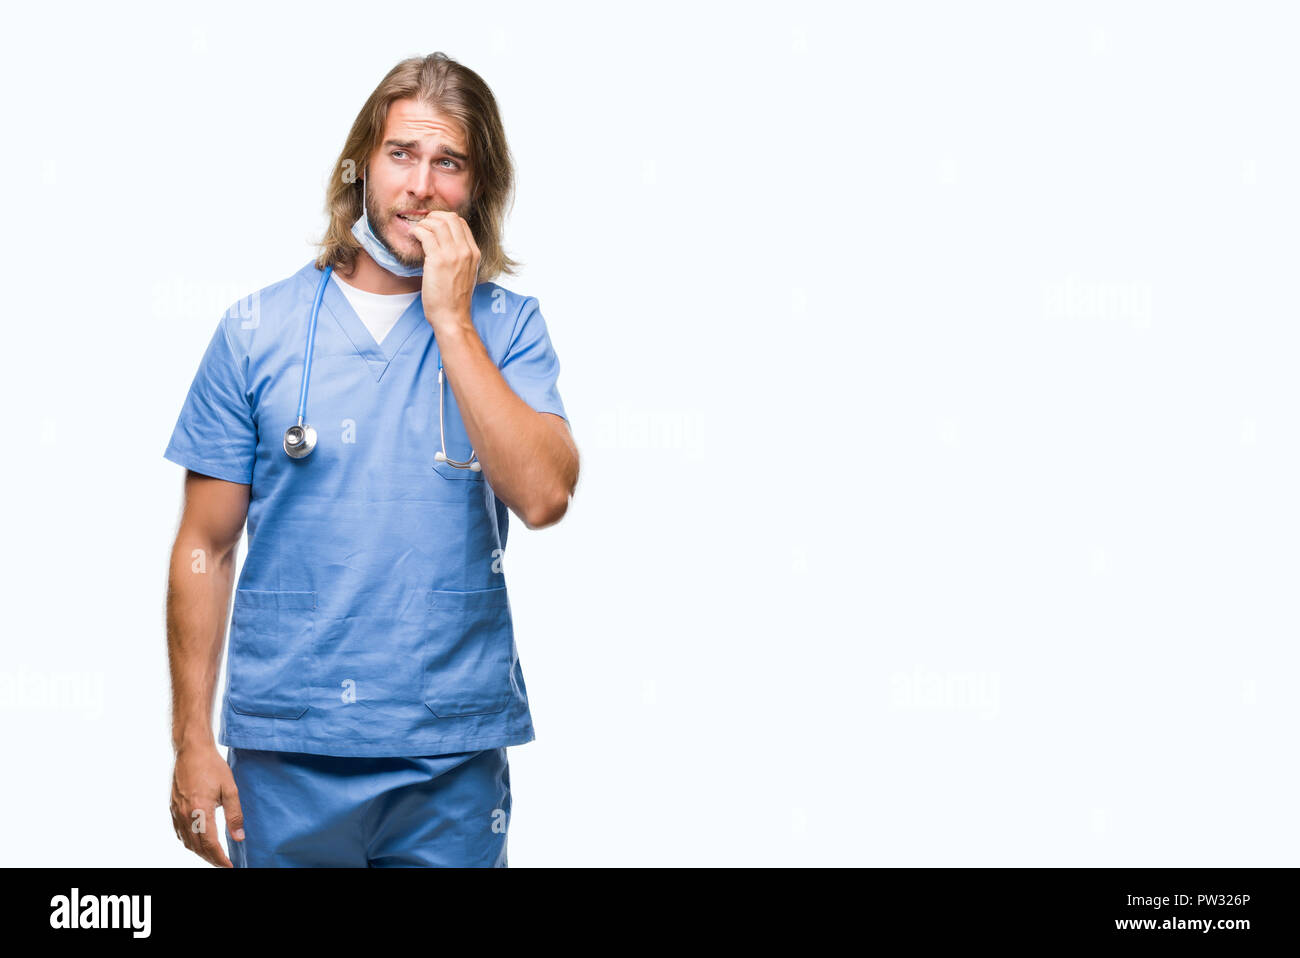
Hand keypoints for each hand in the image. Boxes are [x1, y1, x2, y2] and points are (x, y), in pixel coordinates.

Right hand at [170, 744, 243, 867]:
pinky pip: (179, 832)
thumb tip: (239, 837)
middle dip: (210, 859)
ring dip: (199, 852)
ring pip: (186, 842)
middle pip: (197, 847)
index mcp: (200, 811)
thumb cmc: (212, 767)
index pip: (210, 844)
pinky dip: (189, 842)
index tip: (229, 866)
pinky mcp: (173, 807)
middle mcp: (185, 814)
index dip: (220, 858)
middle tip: (223, 863)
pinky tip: (197, 842)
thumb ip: (235, 815)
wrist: (191, 751)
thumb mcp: (230, 789)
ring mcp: (177, 811)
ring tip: (213, 856)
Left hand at [408, 211, 481, 333]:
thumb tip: (446, 244)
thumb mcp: (466, 274)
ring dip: (424, 223)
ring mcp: (453, 254)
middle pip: (450, 218)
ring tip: (417, 232)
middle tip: (423, 225)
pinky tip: (413, 236)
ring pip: (437, 223)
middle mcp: (466, 251)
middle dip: (434, 217)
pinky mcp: (438, 260)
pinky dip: (417, 231)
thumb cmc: (455, 300)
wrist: (452, 316)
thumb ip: (461, 258)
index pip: (461, 223)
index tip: (434, 225)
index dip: (445, 219)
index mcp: (474, 253)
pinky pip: (425, 234)